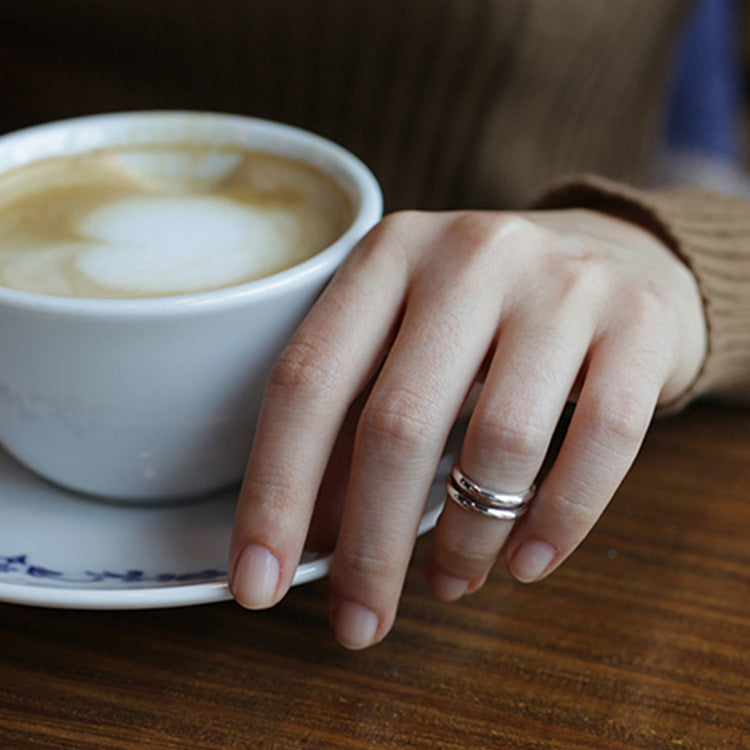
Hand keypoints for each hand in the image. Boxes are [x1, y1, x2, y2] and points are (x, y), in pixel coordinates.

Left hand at [228, 208, 705, 648]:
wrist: (616, 252)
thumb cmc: (487, 314)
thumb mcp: (406, 341)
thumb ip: (352, 424)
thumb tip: (307, 536)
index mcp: (388, 254)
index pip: (307, 379)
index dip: (274, 491)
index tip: (255, 585)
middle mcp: (469, 256)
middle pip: (398, 423)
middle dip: (370, 547)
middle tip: (359, 623)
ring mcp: (561, 284)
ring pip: (501, 442)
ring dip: (466, 541)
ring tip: (450, 581)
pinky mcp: (638, 322)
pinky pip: (600, 441)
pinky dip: (560, 521)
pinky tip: (528, 562)